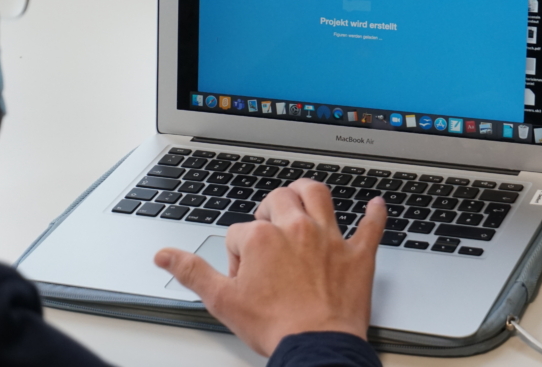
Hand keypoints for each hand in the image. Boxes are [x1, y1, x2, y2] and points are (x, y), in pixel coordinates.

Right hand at [154, 178, 386, 355]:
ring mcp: (329, 238)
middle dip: (269, 209)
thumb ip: (192, 272)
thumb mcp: (223, 301)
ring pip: (319, 195)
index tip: (245, 275)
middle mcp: (296, 228)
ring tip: (302, 198)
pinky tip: (376, 205)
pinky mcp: (357, 254)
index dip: (238, 252)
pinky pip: (371, 225)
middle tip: (268, 230)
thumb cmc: (275, 326)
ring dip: (308, 192)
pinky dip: (375, 214)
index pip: (241, 230)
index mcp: (262, 238)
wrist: (316, 348)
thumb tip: (165, 255)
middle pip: (279, 199)